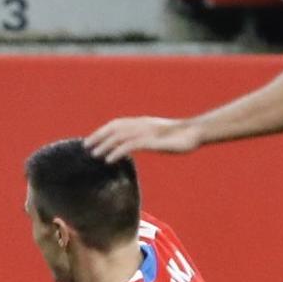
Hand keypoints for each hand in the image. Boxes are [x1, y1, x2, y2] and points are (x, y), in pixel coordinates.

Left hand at [85, 116, 199, 159]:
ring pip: (120, 136)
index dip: (102, 131)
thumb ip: (147, 138)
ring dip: (105, 145)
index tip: (91, 139)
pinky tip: (109, 159)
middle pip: (114, 128)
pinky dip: (117, 151)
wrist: (196, 133)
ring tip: (94, 155)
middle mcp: (142, 124)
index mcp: (142, 122)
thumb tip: (135, 145)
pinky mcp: (152, 140)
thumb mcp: (159, 136)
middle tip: (86, 147)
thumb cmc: (180, 137)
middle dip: (99, 137)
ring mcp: (147, 131)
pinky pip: (131, 145)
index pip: (117, 124)